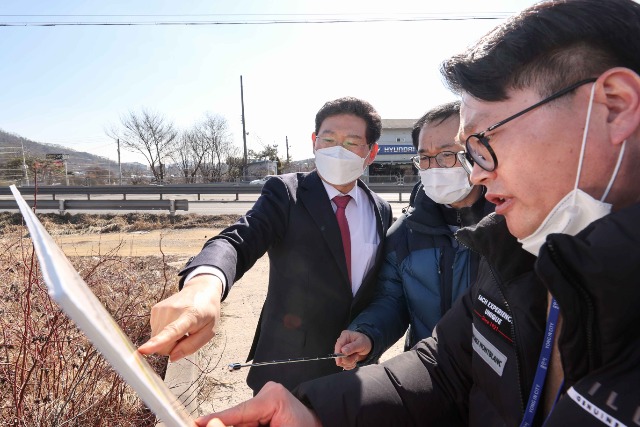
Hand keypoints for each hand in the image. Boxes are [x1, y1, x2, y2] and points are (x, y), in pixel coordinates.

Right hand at [138, 274, 221, 360]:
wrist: (201, 290)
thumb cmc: (207, 312)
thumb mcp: (209, 331)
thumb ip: (192, 346)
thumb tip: (172, 357)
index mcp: (190, 316)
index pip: (172, 331)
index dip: (158, 342)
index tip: (143, 350)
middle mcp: (173, 310)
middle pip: (163, 344)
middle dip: (172, 347)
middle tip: (186, 336)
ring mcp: (162, 308)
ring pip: (156, 339)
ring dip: (168, 339)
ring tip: (181, 327)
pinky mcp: (155, 309)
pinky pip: (155, 332)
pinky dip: (163, 332)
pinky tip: (173, 322)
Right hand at [196, 382, 321, 426]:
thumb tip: (219, 424)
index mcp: (273, 398)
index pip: (239, 412)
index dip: (216, 419)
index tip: (196, 423)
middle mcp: (267, 394)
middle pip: (237, 418)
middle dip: (226, 426)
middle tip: (207, 423)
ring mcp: (266, 400)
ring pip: (241, 422)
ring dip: (235, 426)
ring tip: (249, 423)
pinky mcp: (265, 408)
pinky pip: (248, 422)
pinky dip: (243, 426)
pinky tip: (238, 425)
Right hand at [334, 330, 371, 369]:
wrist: (369, 347)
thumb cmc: (365, 342)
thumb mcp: (361, 343)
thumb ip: (352, 347)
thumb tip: (343, 351)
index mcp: (345, 336)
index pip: (338, 345)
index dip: (337, 354)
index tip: (339, 362)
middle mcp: (342, 343)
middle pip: (339, 355)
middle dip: (348, 359)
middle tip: (356, 356)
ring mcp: (342, 351)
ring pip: (342, 362)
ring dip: (350, 362)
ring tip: (356, 356)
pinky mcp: (344, 357)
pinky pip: (345, 365)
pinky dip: (350, 365)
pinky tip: (355, 360)